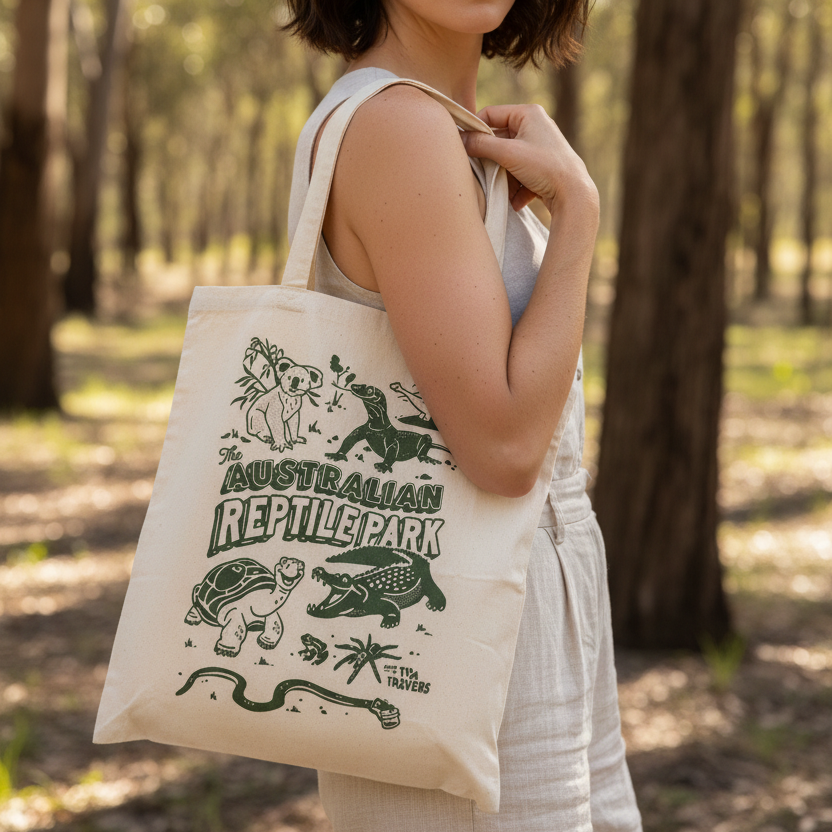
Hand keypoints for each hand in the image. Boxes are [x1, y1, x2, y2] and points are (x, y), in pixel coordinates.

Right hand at [461, 104, 597, 214]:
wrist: (573, 194)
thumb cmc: (544, 167)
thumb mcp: (508, 153)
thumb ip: (480, 145)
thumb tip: (459, 140)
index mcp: (528, 113)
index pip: (491, 113)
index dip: (475, 129)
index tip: (464, 146)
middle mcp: (535, 125)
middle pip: (499, 138)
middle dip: (490, 158)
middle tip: (482, 171)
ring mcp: (540, 146)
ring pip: (508, 158)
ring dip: (503, 176)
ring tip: (505, 189)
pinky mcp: (543, 166)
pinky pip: (520, 172)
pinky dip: (516, 186)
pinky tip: (518, 199)